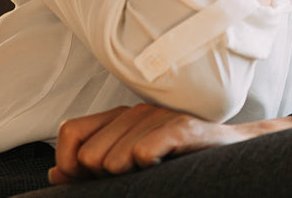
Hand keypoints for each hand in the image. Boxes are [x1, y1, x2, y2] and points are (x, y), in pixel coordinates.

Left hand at [48, 104, 291, 183]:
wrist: (234, 157)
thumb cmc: (180, 162)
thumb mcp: (130, 167)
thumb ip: (92, 168)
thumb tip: (57, 173)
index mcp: (121, 118)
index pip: (69, 132)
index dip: (70, 164)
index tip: (91, 181)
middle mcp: (137, 111)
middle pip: (88, 156)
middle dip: (103, 179)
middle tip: (134, 177)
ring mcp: (159, 118)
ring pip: (112, 161)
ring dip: (130, 178)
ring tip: (154, 172)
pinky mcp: (182, 129)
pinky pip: (142, 155)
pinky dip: (149, 169)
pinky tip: (165, 168)